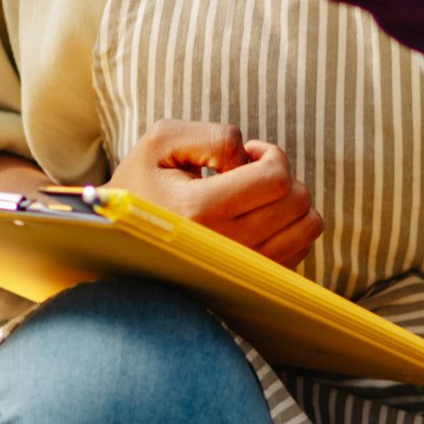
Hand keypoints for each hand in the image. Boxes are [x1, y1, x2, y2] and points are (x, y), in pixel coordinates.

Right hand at [102, 119, 322, 267]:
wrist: (116, 243)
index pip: (275, 178)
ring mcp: (239, 274)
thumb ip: (215, 136)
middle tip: (249, 174)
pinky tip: (257, 221)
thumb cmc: (140, 186)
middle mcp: (223, 250)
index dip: (270, 155)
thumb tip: (250, 160)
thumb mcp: (162, 141)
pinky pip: (300, 251)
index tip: (245, 155)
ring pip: (308, 228)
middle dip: (282, 175)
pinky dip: (290, 228)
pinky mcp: (250, 286)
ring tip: (256, 197)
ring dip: (292, 202)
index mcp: (198, 212)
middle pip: (297, 202)